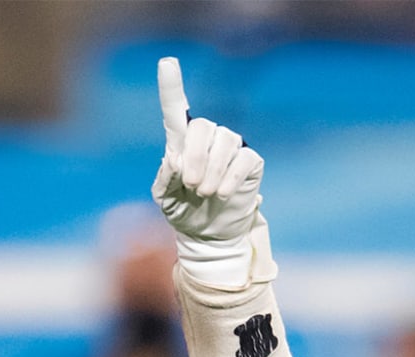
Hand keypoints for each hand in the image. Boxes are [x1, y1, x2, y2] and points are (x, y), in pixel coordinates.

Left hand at [151, 56, 271, 289]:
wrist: (209, 234)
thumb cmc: (183, 211)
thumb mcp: (165, 198)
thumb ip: (165, 177)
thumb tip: (175, 157)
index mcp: (181, 142)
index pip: (175, 109)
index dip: (171, 86)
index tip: (167, 63)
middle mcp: (207, 138)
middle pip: (202, 127)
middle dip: (194, 157)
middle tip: (191, 184)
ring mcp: (230, 148)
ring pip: (224, 142)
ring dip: (212, 171)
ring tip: (205, 193)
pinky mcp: (250, 162)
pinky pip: (243, 159)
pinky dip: (230, 178)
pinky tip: (222, 194)